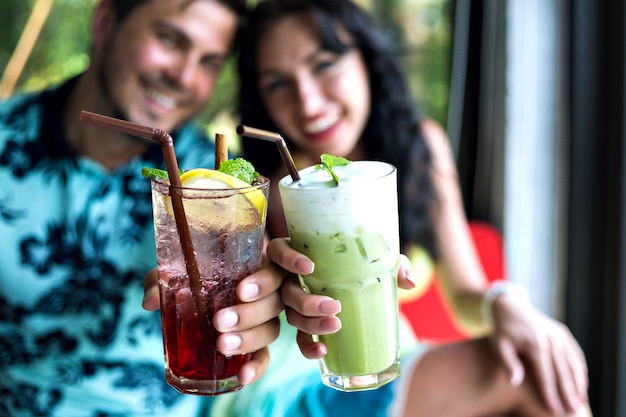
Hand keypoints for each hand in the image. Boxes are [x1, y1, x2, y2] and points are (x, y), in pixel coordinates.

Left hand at [141, 251, 285, 384]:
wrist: (199, 288)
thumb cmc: (194, 273)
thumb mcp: (178, 271)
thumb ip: (162, 279)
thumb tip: (151, 301)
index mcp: (257, 266)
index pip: (274, 271)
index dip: (263, 282)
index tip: (240, 291)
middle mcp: (267, 293)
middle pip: (274, 303)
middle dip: (249, 314)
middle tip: (219, 321)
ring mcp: (265, 320)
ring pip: (271, 329)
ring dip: (249, 339)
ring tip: (222, 344)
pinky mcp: (258, 344)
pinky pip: (264, 356)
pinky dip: (256, 367)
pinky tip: (242, 376)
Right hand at [271, 236, 413, 358]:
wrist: (359, 286)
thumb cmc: (359, 264)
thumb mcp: (374, 259)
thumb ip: (392, 262)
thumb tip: (407, 280)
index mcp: (299, 254)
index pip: (279, 251)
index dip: (289, 259)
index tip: (310, 268)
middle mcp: (289, 278)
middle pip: (285, 290)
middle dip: (306, 301)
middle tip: (334, 307)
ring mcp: (292, 304)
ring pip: (291, 316)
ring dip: (311, 323)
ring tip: (336, 326)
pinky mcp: (302, 326)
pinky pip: (299, 338)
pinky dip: (308, 347)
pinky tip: (322, 352)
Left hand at [489, 294, 588, 413]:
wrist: (511, 306)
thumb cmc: (502, 330)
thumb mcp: (498, 345)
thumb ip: (507, 363)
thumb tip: (515, 382)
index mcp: (535, 344)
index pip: (545, 375)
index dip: (550, 393)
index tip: (553, 409)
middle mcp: (551, 339)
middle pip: (563, 372)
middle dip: (568, 393)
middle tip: (571, 411)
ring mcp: (559, 335)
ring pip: (573, 364)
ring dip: (578, 384)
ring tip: (580, 402)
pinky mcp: (563, 333)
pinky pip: (576, 354)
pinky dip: (580, 370)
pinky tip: (582, 384)